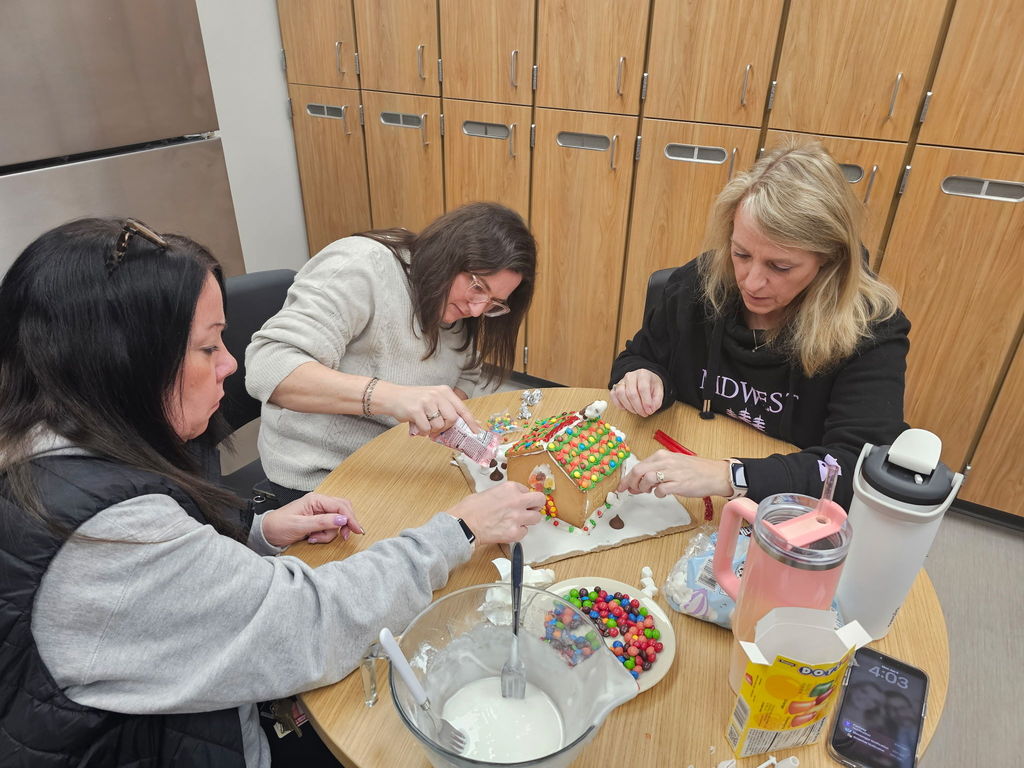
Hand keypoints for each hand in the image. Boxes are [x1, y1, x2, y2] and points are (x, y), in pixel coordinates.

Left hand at [261, 493, 364, 547]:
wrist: (265, 534)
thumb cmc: (278, 526)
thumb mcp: (300, 525)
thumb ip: (322, 522)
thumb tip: (343, 520)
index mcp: (315, 499)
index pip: (340, 506)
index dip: (351, 518)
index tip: (357, 530)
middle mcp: (319, 504)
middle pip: (342, 511)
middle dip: (344, 525)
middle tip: (344, 537)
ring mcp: (318, 513)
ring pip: (336, 523)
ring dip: (328, 534)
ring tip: (314, 538)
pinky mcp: (317, 521)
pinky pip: (329, 528)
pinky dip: (324, 536)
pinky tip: (312, 538)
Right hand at [374, 382, 480, 435]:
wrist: (393, 397)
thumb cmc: (415, 401)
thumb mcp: (433, 399)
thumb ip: (447, 409)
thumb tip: (463, 426)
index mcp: (444, 391)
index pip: (462, 408)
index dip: (471, 421)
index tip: (477, 431)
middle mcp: (437, 394)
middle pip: (452, 418)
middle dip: (446, 427)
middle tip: (437, 429)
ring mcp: (427, 401)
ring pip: (439, 425)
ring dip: (432, 430)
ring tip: (424, 425)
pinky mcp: (416, 410)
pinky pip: (426, 429)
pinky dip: (423, 432)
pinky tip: (417, 426)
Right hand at [445, 481, 544, 545]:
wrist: (463, 525)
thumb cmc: (470, 508)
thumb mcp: (489, 492)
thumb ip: (504, 494)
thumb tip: (510, 499)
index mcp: (510, 488)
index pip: (527, 490)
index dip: (522, 497)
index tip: (518, 501)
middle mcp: (517, 501)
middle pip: (539, 501)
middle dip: (535, 505)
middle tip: (529, 509)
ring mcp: (518, 517)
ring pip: (536, 518)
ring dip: (528, 520)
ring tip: (517, 521)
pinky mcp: (515, 533)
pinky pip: (524, 532)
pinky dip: (518, 532)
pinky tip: (508, 530)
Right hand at [610, 369, 663, 416]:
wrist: (644, 379)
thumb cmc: (651, 385)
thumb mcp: (659, 391)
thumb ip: (657, 401)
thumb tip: (650, 409)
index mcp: (643, 374)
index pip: (643, 388)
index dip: (646, 402)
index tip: (649, 411)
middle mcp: (631, 376)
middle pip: (631, 393)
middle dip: (638, 407)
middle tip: (644, 414)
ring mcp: (622, 381)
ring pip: (621, 394)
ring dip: (629, 407)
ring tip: (636, 411)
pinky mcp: (616, 387)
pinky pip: (613, 395)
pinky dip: (618, 404)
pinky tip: (626, 408)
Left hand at [617, 450, 731, 498]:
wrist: (714, 474)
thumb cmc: (694, 470)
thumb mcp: (672, 464)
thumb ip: (655, 471)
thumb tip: (638, 482)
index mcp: (662, 455)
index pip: (638, 465)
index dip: (627, 477)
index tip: (622, 486)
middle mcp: (666, 461)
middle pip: (638, 471)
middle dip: (631, 483)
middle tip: (632, 491)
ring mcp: (672, 472)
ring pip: (647, 479)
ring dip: (644, 488)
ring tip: (650, 491)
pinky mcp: (679, 484)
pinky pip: (661, 490)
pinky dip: (658, 494)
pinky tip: (663, 493)